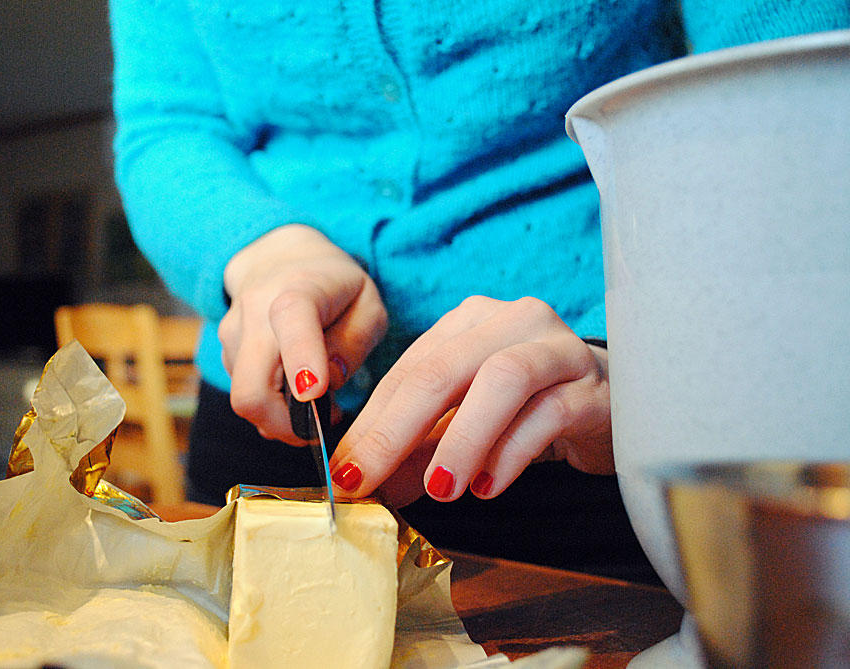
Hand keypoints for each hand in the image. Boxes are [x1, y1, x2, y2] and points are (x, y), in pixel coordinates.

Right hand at [219, 224, 386, 442]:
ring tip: (313, 401)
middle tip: (320, 428)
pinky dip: (271, 404)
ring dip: (281, 416)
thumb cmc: (334, 286)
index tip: (315, 393)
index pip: (292, 323)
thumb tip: (328, 381)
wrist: (279, 258)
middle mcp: (256, 310)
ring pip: (246, 399)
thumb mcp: (367, 305)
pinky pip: (246, 392)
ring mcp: (233, 333)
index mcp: (299, 290)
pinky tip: (292, 388)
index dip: (302, 360)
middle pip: (251, 390)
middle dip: (286, 425)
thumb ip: (355, 342)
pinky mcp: (225, 351)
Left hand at [329, 296, 612, 506]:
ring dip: (462, 439)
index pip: (408, 370)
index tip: (343, 473)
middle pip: (443, 368)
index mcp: (470, 322)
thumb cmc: (530, 410)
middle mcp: (512, 320)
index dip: (371, 423)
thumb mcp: (465, 425)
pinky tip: (490, 486)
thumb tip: (366, 484)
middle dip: (396, 430)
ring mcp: (557, 347)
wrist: (615, 405)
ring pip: (501, 380)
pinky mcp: (594, 385)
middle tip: (369, 481)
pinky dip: (513, 452)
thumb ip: (418, 447)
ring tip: (440, 489)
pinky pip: (550, 412)